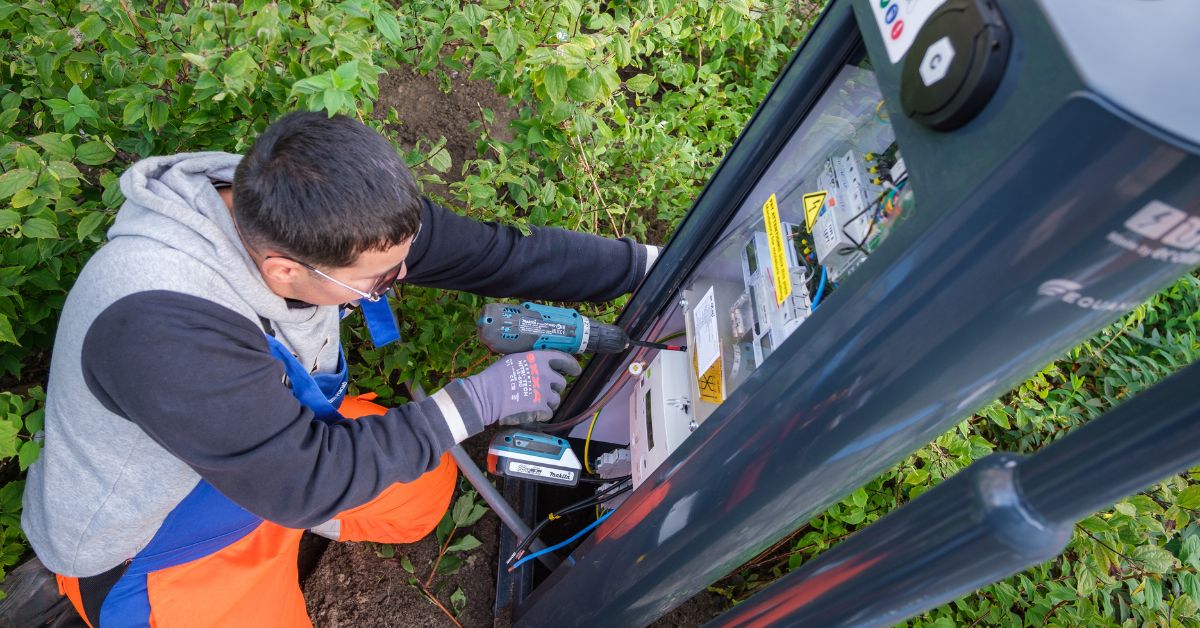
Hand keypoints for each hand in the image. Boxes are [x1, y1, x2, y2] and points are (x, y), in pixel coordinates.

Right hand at [462, 351, 581, 425]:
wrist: (487, 395)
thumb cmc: (495, 376)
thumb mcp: (513, 359)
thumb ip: (529, 361)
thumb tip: (535, 365)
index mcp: (538, 359)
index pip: (562, 359)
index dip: (571, 365)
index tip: (575, 370)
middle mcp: (544, 374)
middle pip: (561, 383)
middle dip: (554, 388)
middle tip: (543, 392)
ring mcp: (544, 392)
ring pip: (556, 400)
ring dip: (548, 403)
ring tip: (535, 404)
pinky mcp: (541, 408)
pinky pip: (548, 413)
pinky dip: (541, 414)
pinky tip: (531, 412)